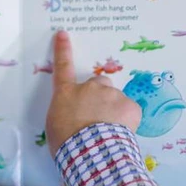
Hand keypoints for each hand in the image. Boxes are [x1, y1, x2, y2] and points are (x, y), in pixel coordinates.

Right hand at [46, 31, 141, 156]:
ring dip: (114, 110)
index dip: (63, 49)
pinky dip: (127, 121)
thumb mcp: (56, 126)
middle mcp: (90, 88)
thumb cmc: (66, 143)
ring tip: (108, 131)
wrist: (90, 152)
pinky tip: (121, 133)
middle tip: (97, 116)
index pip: (63, 66)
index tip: (63, 34)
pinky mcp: (130, 106)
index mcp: (67, 93)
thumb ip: (66, 112)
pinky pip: (130, 111)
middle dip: (99, 96)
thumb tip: (75, 115)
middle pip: (98, 84)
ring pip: (116, 99)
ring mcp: (111, 95)